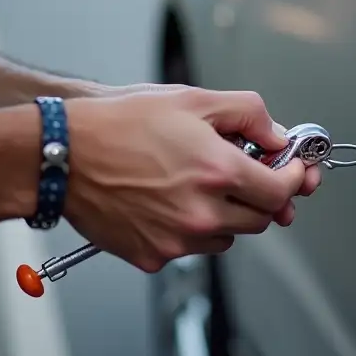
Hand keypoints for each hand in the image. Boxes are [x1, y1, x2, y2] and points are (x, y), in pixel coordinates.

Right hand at [62, 86, 320, 272]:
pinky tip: (167, 200)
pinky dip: (189, 228)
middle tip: (248, 174)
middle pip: (260, 219)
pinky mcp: (153, 256)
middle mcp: (202, 213)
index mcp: (217, 172)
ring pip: (226, 236)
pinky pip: (189, 247)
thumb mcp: (192, 99)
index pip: (280, 191)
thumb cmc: (120, 123)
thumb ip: (247, 114)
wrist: (61, 156)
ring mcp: (177, 240)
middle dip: (260, 196)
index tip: (293, 171)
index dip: (292, 179)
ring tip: (195, 183)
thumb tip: (277, 137)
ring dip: (225, 214)